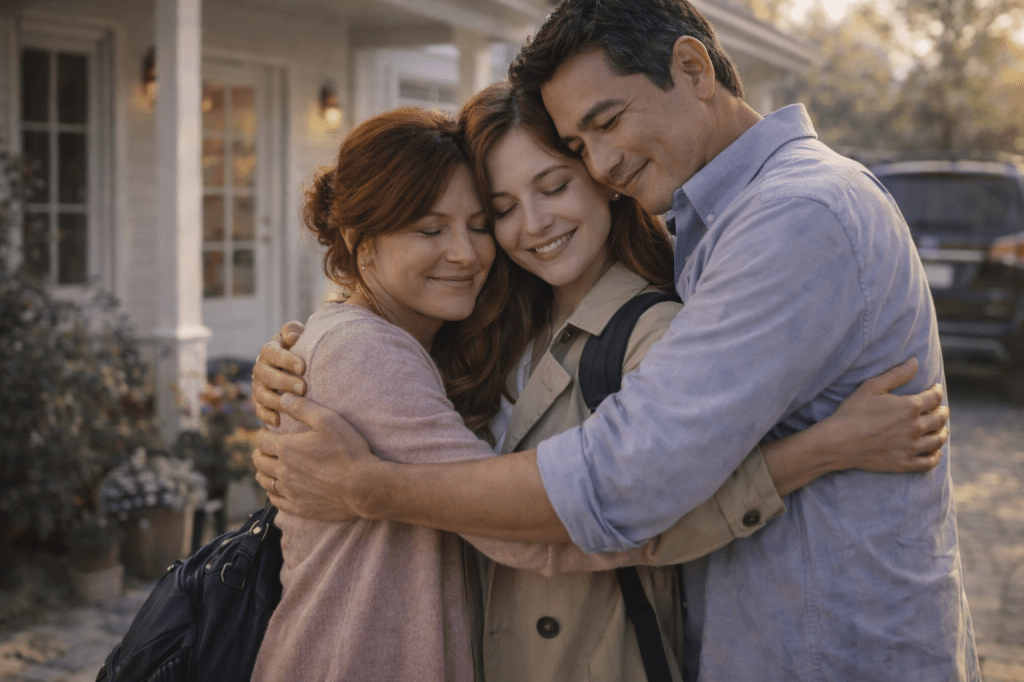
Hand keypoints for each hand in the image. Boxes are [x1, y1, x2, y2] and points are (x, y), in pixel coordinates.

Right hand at [251, 321, 306, 426]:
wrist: (296, 366)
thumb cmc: (299, 349)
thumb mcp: (296, 336)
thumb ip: (293, 331)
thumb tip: (292, 337)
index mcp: (269, 351)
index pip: (272, 353)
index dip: (286, 360)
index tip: (303, 367)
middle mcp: (261, 368)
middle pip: (267, 376)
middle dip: (285, 382)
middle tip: (303, 388)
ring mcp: (259, 386)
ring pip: (262, 395)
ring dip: (277, 401)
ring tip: (294, 406)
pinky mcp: (260, 402)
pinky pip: (260, 410)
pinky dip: (267, 416)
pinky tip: (278, 421)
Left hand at [251, 392, 382, 520]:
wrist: (364, 487)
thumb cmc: (348, 451)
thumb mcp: (328, 420)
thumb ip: (303, 408)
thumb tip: (283, 398)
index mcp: (287, 448)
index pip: (262, 440)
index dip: (263, 434)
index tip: (268, 432)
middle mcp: (283, 471)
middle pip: (260, 461)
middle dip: (260, 452)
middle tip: (266, 449)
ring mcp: (290, 492)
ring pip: (265, 482)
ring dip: (263, 472)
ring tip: (268, 468)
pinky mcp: (299, 507)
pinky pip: (276, 501)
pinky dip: (272, 493)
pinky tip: (277, 489)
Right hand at [821, 358, 948, 473]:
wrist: (838, 442)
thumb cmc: (853, 412)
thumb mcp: (872, 387)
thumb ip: (896, 375)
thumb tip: (915, 362)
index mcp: (909, 407)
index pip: (934, 398)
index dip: (937, 391)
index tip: (936, 389)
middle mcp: (915, 427)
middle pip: (939, 419)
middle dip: (943, 412)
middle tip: (942, 409)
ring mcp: (910, 447)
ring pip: (937, 440)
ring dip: (943, 433)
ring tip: (942, 430)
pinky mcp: (903, 463)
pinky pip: (928, 463)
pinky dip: (935, 457)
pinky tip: (935, 453)